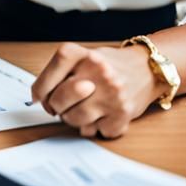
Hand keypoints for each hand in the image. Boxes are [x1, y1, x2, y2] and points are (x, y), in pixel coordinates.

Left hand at [30, 43, 161, 137]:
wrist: (146, 68)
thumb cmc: (109, 65)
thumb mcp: (83, 57)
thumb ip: (61, 73)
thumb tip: (38, 97)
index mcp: (82, 54)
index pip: (49, 76)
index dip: (40, 90)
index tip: (39, 97)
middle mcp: (97, 71)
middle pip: (59, 101)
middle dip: (56, 107)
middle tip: (61, 105)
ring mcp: (111, 93)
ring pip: (75, 119)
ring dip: (75, 119)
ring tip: (84, 108)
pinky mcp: (123, 113)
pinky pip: (95, 131)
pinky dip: (95, 127)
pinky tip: (102, 114)